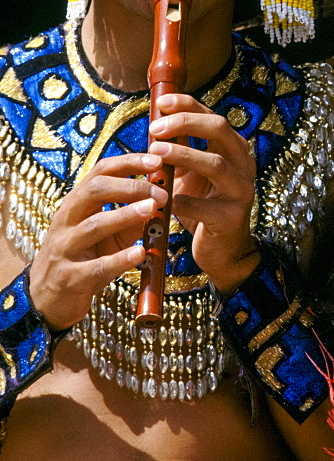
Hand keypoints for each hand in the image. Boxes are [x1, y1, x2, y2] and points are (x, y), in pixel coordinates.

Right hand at [29, 153, 167, 330]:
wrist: (45, 300)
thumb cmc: (82, 258)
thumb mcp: (106, 234)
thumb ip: (130, 217)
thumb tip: (161, 199)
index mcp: (76, 204)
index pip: (101, 172)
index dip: (129, 163)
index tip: (157, 161)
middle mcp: (67, 220)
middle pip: (95, 191)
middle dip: (130, 187)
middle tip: (160, 192)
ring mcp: (65, 248)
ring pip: (94, 225)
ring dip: (126, 215)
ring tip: (152, 209)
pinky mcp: (70, 278)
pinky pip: (97, 266)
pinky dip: (120, 259)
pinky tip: (141, 253)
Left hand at [148, 93, 258, 291]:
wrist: (221, 250)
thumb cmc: (202, 204)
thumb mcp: (191, 172)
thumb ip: (180, 149)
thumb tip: (155, 121)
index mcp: (234, 149)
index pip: (212, 116)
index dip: (187, 105)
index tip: (161, 103)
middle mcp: (244, 164)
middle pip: (219, 130)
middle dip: (185, 123)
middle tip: (155, 129)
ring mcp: (241, 191)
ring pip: (215, 163)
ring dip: (182, 155)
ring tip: (154, 153)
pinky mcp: (232, 219)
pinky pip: (205, 207)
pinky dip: (181, 201)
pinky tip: (162, 200)